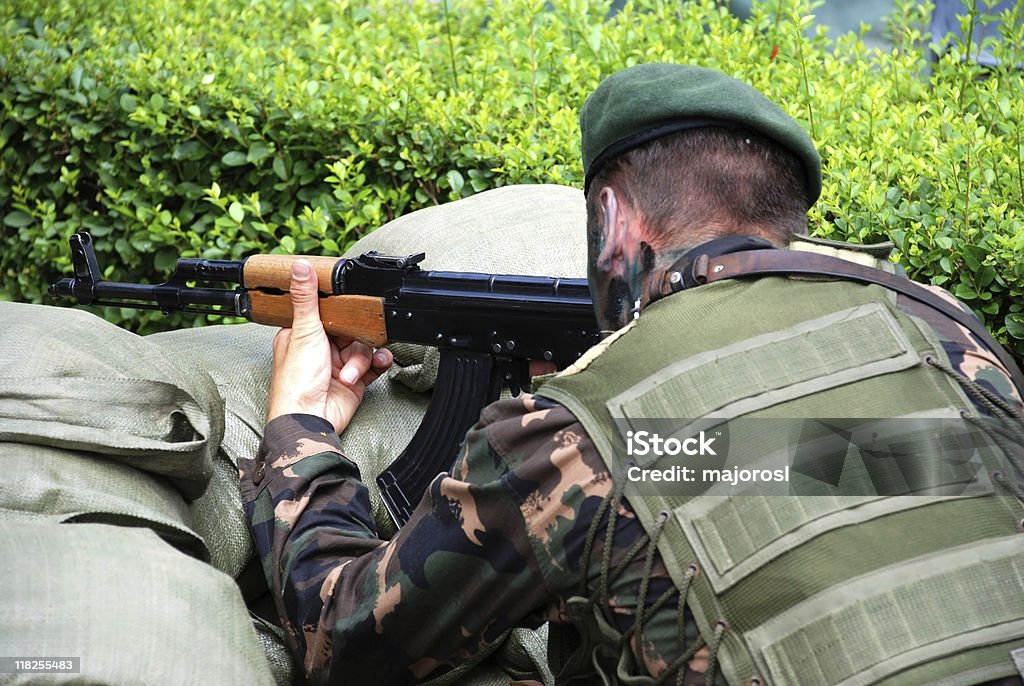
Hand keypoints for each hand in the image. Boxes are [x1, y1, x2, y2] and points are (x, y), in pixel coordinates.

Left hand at [266, 259, 392, 432]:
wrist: (310, 419)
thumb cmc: (297, 382)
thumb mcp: (303, 332)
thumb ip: (306, 298)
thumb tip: (300, 267)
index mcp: (302, 334)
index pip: (327, 312)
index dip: (341, 310)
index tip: (351, 305)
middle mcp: (320, 348)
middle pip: (351, 328)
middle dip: (355, 338)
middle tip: (350, 344)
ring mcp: (338, 365)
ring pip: (363, 347)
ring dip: (361, 359)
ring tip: (349, 374)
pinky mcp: (354, 381)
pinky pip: (374, 365)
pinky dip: (378, 364)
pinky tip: (378, 365)